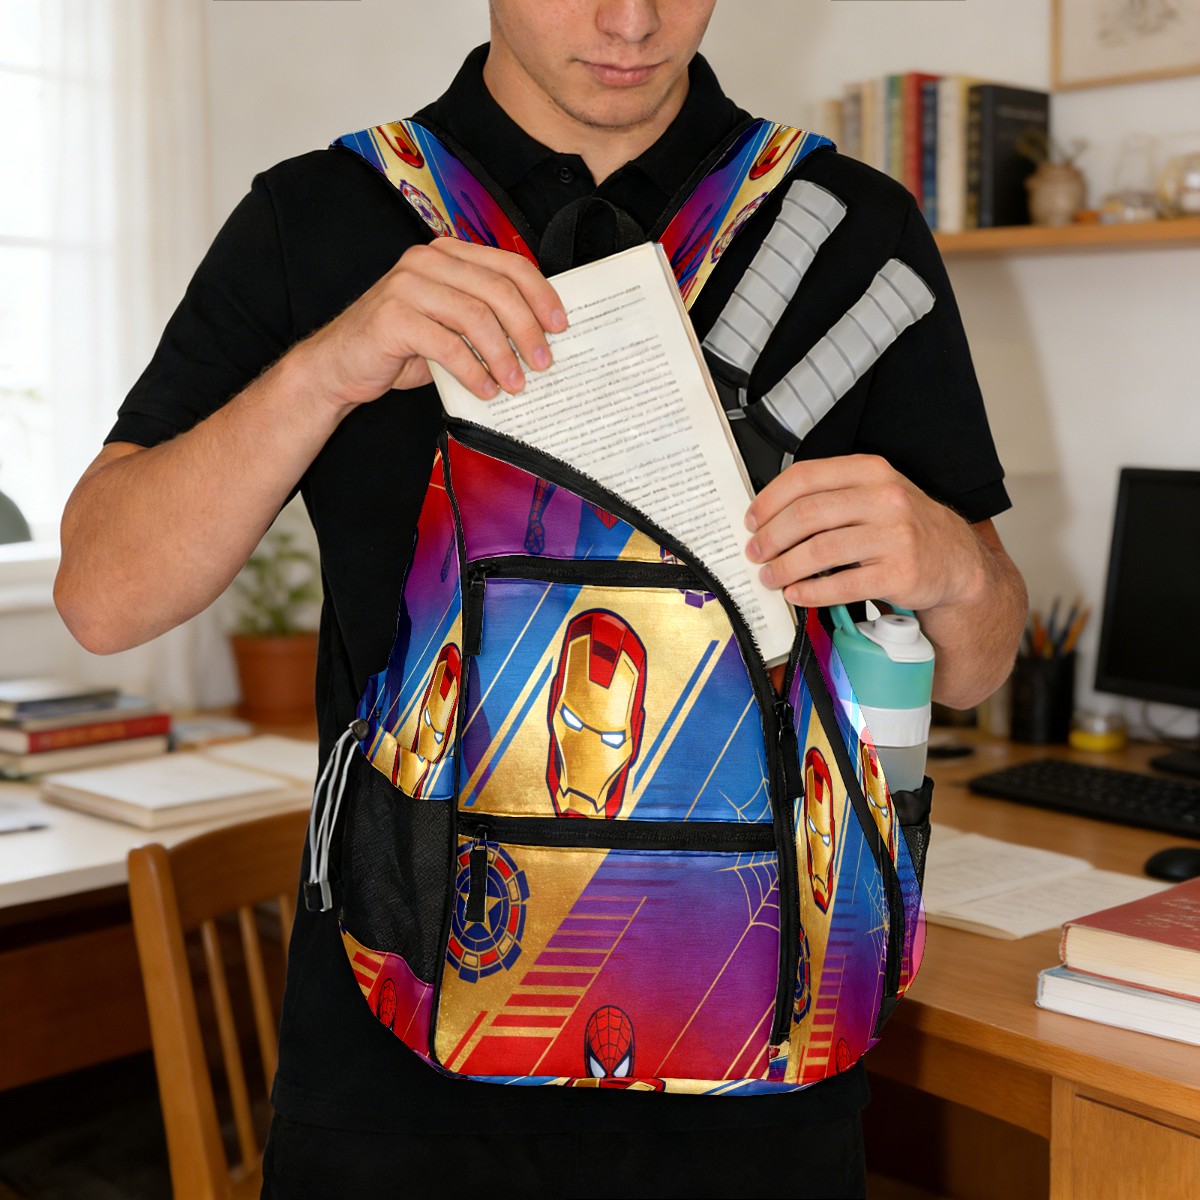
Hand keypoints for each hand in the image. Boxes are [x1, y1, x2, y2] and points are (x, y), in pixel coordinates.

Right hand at [297, 238, 566, 409]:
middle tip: (543, 363)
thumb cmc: (400, 346)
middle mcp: (427, 261)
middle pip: (497, 290)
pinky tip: (486, 391)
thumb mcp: (448, 324)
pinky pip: (447, 345)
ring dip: (503, 356)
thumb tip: (539, 339)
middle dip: (527, 330)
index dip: (540, 295)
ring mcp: (407, 286)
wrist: (339, 366)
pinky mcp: (392, 317)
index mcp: (446, 254)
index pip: (507, 265)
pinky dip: (473, 372)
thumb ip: (483, 318)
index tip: (560, 326)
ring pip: (475, 316)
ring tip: (516, 384)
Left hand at [743, 454, 985, 612]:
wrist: (955, 560)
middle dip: (772, 537)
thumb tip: (770, 515)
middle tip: (756, 552)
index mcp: (870, 471)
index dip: (769, 500)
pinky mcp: (899, 573)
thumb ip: (831, 495)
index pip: (806, 477)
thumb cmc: (904, 527)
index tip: (752, 520)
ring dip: (785, 567)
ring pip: (821, 550)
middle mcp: (884, 498)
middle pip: (808, 514)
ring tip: (771, 577)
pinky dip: (811, 592)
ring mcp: (895, 535)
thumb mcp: (874, 494)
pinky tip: (797, 594)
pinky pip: (842, 584)